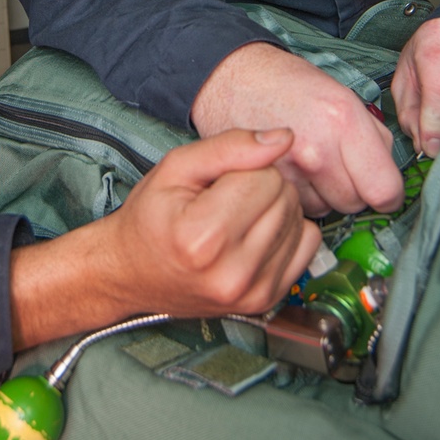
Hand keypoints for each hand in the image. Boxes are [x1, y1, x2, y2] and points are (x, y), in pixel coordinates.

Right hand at [10, 128, 318, 348]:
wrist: (132, 273)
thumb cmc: (151, 218)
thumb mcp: (176, 167)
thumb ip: (230, 146)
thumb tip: (284, 138)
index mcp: (204, 237)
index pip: (266, 177)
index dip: (244, 167)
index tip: (216, 182)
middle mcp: (232, 272)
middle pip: (285, 198)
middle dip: (260, 187)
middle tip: (224, 199)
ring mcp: (252, 292)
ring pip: (299, 220)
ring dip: (273, 210)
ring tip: (235, 218)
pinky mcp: (266, 301)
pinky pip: (308, 246)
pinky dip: (286, 233)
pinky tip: (254, 235)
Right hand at [191, 44, 403, 216]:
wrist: (230, 78)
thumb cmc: (287, 83)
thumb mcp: (342, 96)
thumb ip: (373, 138)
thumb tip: (388, 177)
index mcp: (344, 121)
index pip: (384, 190)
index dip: (387, 195)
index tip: (381, 190)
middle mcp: (317, 150)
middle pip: (355, 205)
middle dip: (353, 192)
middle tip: (338, 168)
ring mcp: (287, 171)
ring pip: (326, 211)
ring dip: (323, 196)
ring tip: (309, 166)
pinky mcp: (263, 183)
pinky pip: (296, 208)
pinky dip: (298, 198)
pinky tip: (290, 173)